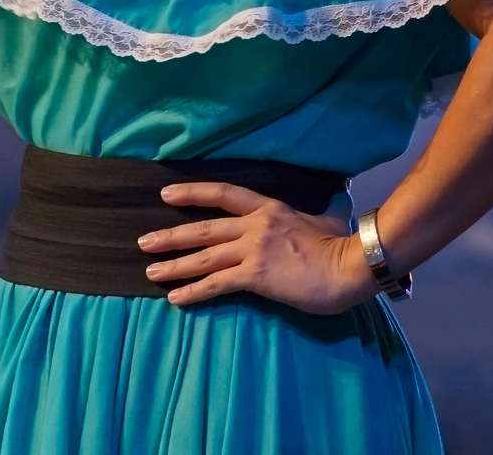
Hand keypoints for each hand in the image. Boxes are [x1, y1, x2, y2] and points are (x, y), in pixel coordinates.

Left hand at [137, 181, 377, 312]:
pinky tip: (177, 299)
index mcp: (268, 207)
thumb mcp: (324, 215)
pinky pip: (217, 284)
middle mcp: (255, 224)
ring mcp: (253, 249)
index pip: (222, 193)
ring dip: (174, 265)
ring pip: (204, 256)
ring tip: (150, 272)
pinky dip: (194, 292)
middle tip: (144, 242)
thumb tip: (332, 198)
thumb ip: (315, 209)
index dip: (193, 193)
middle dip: (171, 235)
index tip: (166, 194)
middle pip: (204, 228)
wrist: (349, 265)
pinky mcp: (255, 275)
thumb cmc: (340, 243)